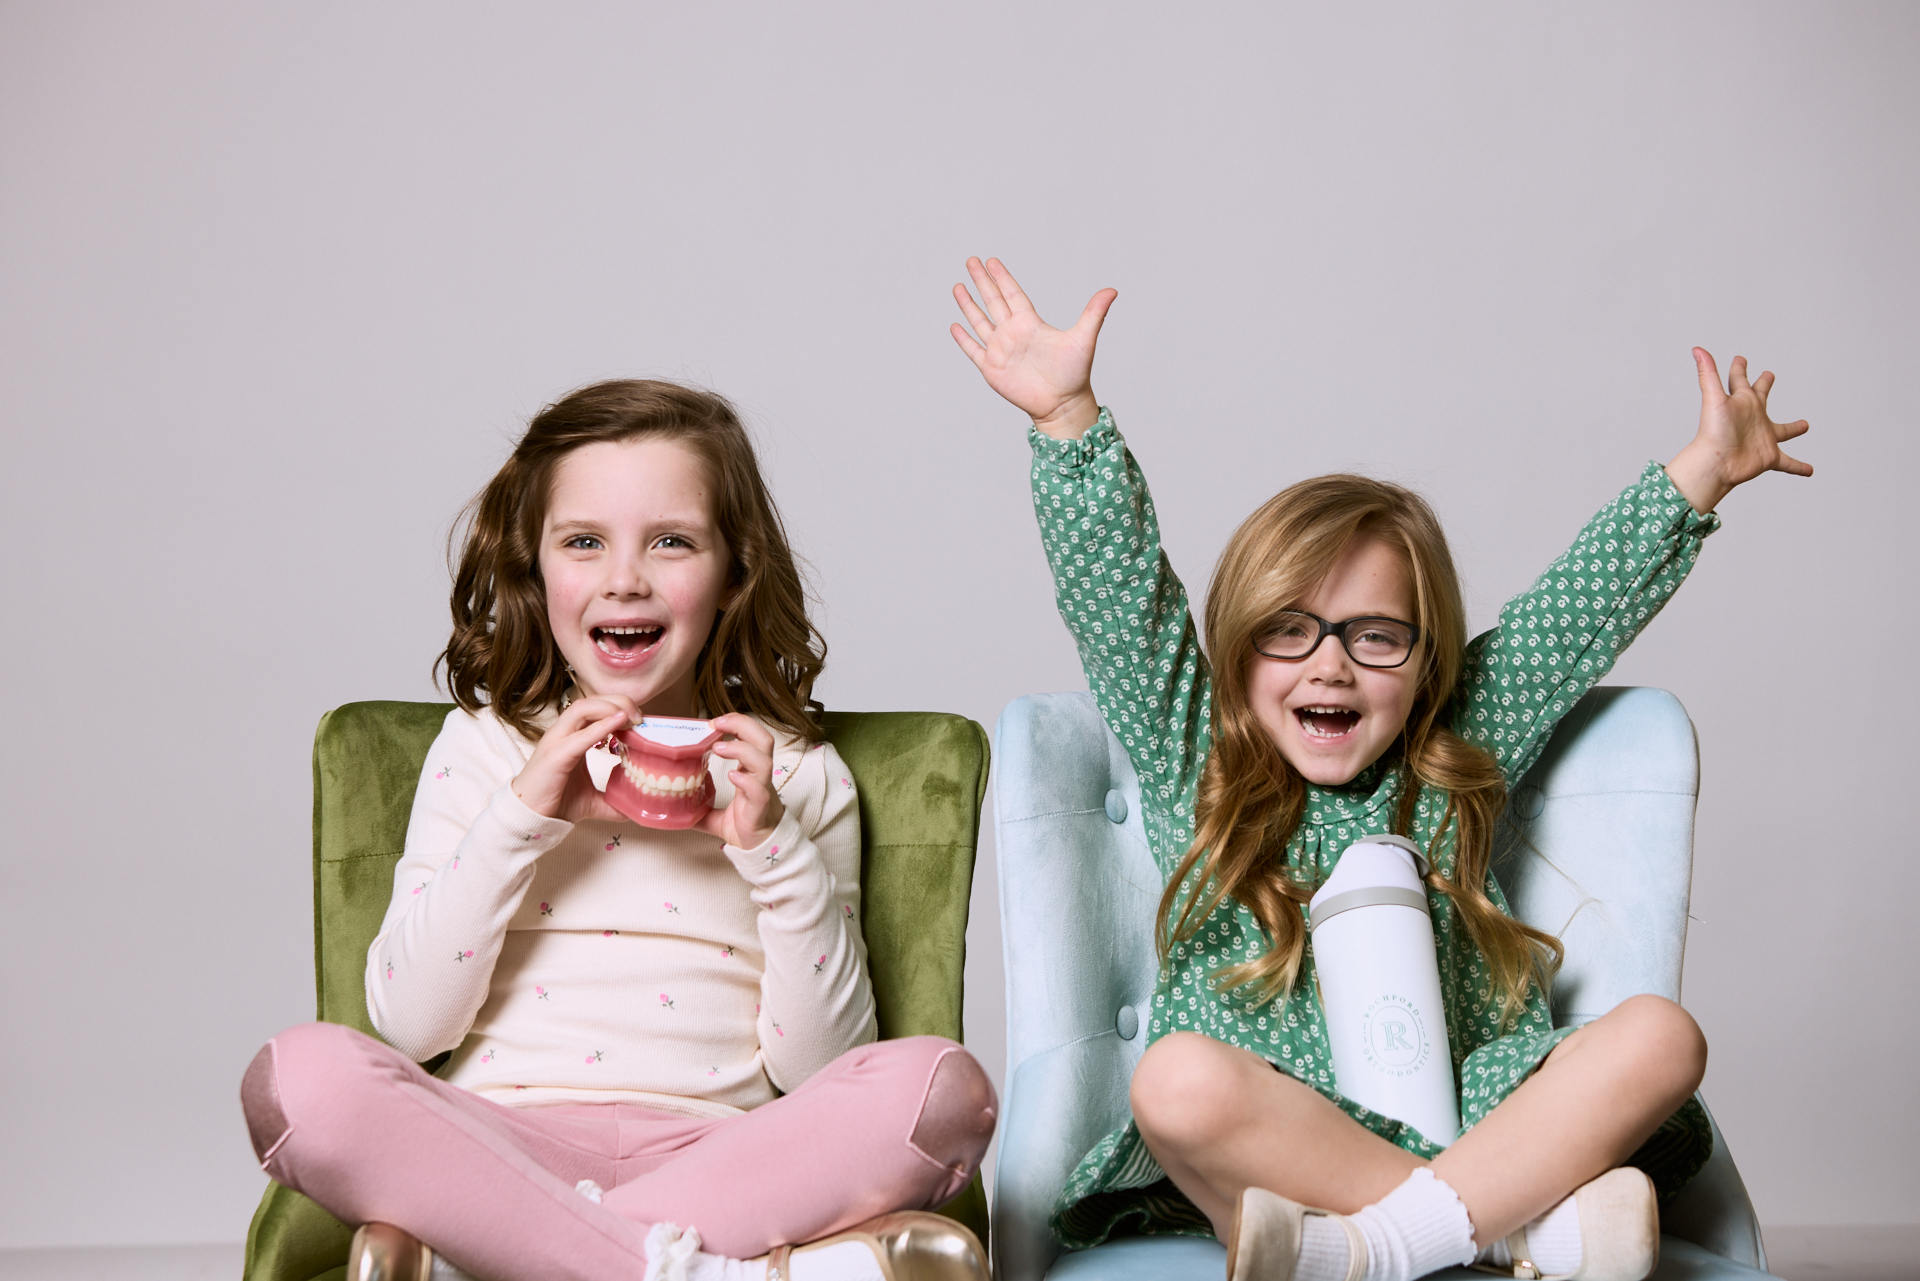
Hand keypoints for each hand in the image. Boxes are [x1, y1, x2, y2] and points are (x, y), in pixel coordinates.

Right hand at [510, 695, 636, 822]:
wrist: (530, 818)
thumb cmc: (555, 801)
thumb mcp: (593, 799)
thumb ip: (613, 801)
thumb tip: (635, 809)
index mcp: (572, 737)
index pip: (595, 708)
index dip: (618, 707)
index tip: (640, 720)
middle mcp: (563, 734)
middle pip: (590, 701)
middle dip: (618, 701)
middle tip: (640, 717)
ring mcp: (557, 742)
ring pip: (582, 708)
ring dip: (610, 707)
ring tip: (630, 717)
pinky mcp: (556, 756)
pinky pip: (580, 735)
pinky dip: (601, 726)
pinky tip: (618, 722)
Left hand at [697, 714, 785, 850]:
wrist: (763, 850)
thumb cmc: (745, 826)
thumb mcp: (714, 814)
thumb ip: (697, 808)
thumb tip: (671, 807)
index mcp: (750, 771)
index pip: (751, 737)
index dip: (736, 723)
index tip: (714, 722)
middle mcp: (759, 776)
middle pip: (764, 739)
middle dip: (742, 724)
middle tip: (717, 723)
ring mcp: (761, 790)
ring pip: (763, 761)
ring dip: (741, 749)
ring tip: (718, 747)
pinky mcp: (760, 807)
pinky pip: (758, 789)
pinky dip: (745, 780)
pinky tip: (732, 775)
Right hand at [950, 256, 1116, 439]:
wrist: (1062, 405)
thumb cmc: (1075, 374)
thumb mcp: (1084, 339)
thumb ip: (1094, 313)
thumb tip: (1112, 290)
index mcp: (1030, 324)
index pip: (1012, 294)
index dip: (1001, 277)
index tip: (991, 260)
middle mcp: (1013, 334)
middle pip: (993, 301)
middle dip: (982, 281)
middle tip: (971, 260)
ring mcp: (1001, 350)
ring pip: (980, 322)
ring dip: (968, 305)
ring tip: (958, 287)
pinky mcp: (992, 369)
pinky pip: (973, 350)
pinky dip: (963, 338)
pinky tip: (954, 325)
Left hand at [1665, 348, 1812, 513]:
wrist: (1716, 463)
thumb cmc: (1713, 431)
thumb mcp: (1714, 397)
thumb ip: (1708, 373)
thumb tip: (1697, 348)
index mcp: (1742, 402)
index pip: (1740, 379)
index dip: (1739, 368)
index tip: (1740, 359)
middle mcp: (1753, 418)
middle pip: (1761, 397)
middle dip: (1765, 385)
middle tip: (1769, 375)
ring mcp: (1762, 437)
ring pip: (1782, 431)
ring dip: (1793, 429)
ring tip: (1805, 426)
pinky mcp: (1769, 456)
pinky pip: (1788, 463)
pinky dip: (1798, 467)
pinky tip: (1810, 471)